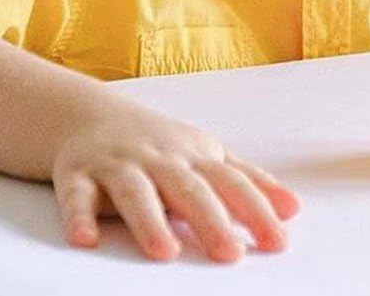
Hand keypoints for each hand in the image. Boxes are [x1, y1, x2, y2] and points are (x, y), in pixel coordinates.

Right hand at [51, 100, 300, 262]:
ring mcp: (119, 165)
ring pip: (135, 191)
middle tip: (230, 254)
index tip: (278, 241)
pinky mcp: (78, 174)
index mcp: (195, 157)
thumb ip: (247, 181)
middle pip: (188, 188)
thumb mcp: (207, 156)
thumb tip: (293, 209)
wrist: (92, 114)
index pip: (231, 183)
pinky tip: (86, 239)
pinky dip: (79, 215)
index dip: (256, 210)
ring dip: (149, 220)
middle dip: (210, 219)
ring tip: (165, 252)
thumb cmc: (161, 146)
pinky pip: (76, 195)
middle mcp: (159, 159)